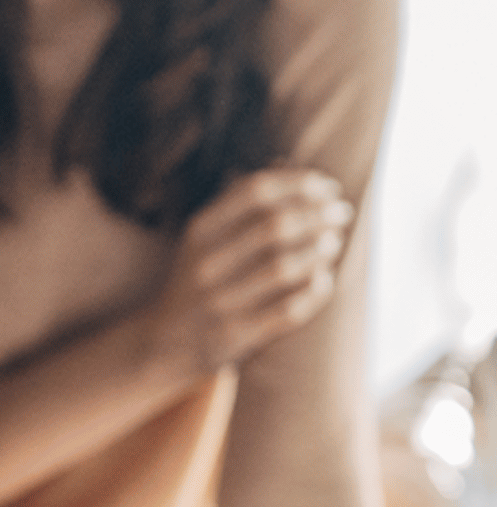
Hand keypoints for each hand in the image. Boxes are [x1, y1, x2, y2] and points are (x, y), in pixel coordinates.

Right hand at [148, 167, 349, 378]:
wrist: (164, 344)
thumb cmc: (198, 278)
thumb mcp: (204, 237)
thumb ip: (238, 201)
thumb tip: (286, 161)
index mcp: (198, 233)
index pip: (257, 191)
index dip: (301, 183)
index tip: (328, 187)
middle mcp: (205, 265)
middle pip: (277, 226)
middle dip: (321, 214)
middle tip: (342, 213)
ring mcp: (219, 302)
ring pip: (286, 267)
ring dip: (321, 250)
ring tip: (333, 242)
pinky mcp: (235, 335)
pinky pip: (289, 309)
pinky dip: (314, 290)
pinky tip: (322, 278)